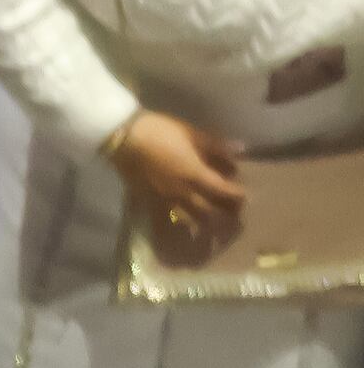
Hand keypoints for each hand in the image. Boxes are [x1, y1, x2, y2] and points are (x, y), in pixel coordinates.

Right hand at [110, 111, 247, 253]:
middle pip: (211, 212)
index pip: (224, 192)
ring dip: (206, 227)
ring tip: (215, 229)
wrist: (122, 138)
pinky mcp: (149, 202)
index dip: (238, 196)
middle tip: (235, 216)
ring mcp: (165, 200)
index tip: (245, 196)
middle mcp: (183, 193)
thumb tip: (241, 151)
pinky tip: (181, 236)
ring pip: (191, 221)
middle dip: (226, 216)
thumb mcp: (191, 133)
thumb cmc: (159, 131)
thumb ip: (216, 146)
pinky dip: (175, 230)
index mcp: (196, 174)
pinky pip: (164, 221)